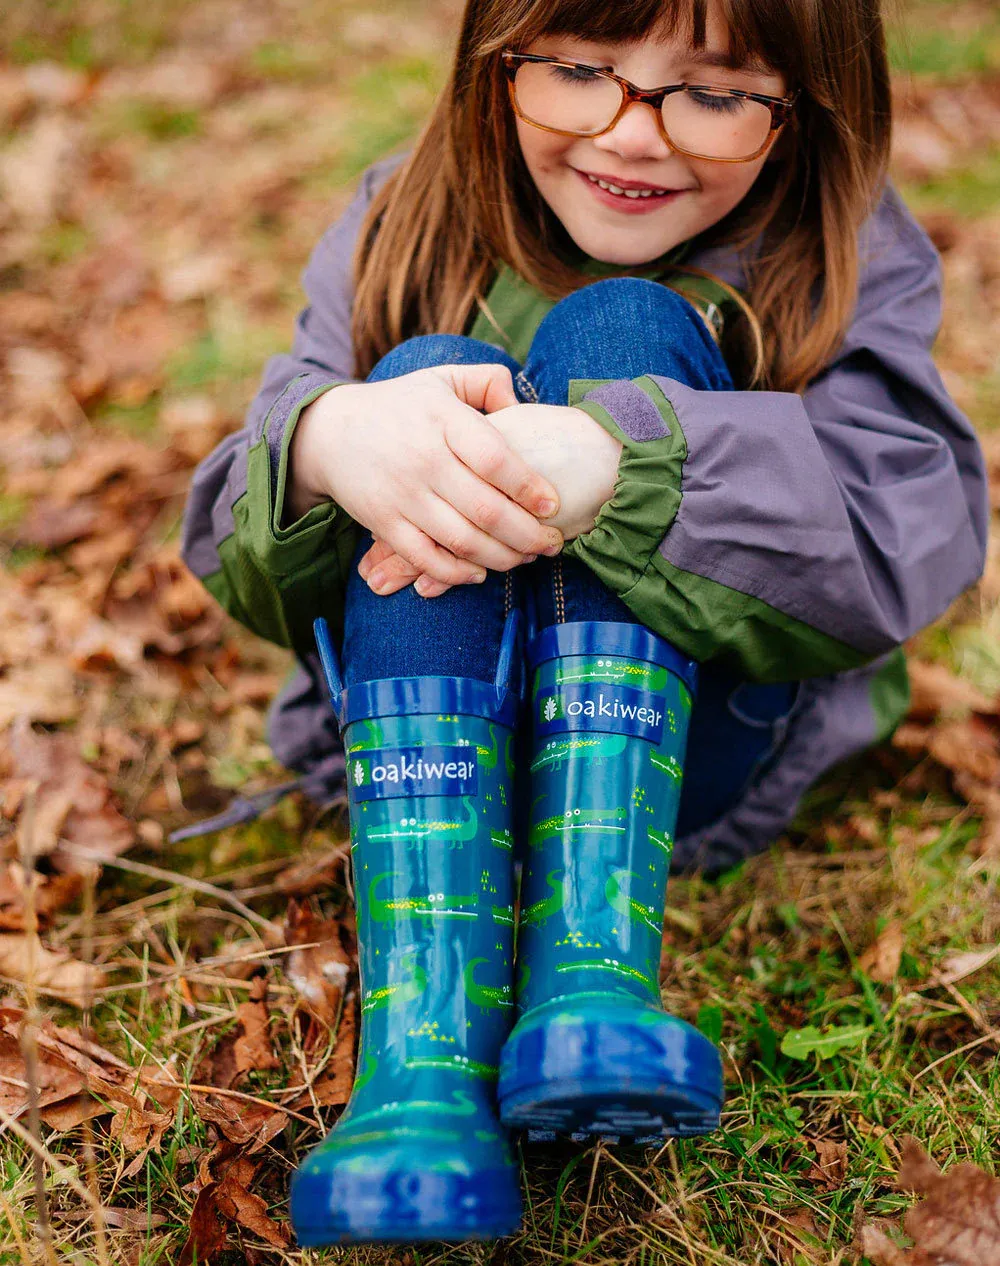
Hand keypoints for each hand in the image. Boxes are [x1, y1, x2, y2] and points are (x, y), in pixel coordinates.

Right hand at [287, 365, 563, 586]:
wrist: (329, 432)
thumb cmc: (400, 407)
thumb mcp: (441, 378)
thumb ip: (488, 382)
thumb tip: (524, 404)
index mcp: (443, 419)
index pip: (495, 459)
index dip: (529, 487)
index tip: (554, 505)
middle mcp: (423, 459)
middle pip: (486, 509)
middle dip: (528, 534)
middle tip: (552, 542)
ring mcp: (402, 495)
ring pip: (462, 540)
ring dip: (502, 558)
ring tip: (525, 558)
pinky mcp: (384, 523)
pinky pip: (426, 559)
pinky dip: (457, 573)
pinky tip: (481, 572)